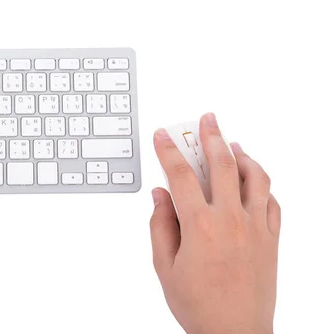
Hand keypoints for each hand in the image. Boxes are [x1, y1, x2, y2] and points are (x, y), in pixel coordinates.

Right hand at [149, 113, 280, 333]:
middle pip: (222, 164)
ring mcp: (256, 227)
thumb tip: (160, 196)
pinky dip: (263, 184)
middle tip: (207, 119)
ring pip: (255, 177)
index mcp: (200, 226)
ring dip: (243, 154)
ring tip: (233, 143)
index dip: (169, 151)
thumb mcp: (165, 266)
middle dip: (212, 136)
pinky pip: (272, 200)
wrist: (235, 333)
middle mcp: (231, 220)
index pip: (181, 175)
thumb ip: (160, 225)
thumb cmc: (199, 304)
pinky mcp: (272, 238)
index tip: (163, 136)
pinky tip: (254, 179)